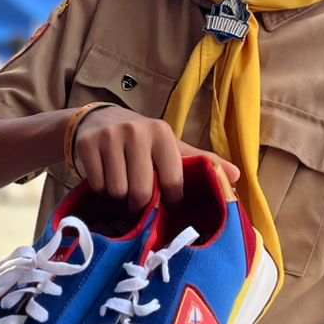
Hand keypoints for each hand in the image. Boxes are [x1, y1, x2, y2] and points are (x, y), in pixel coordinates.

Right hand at [71, 106, 239, 207]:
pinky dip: (101, 188)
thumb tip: (237, 175)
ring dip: (120, 196)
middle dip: (141, 203)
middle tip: (139, 198)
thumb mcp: (170, 146)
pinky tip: (105, 175)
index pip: (172, 181)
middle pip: (142, 192)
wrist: (97, 120)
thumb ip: (200, 161)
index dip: (170, 198)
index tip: (167, 199)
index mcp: (162, 132)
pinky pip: (98, 185)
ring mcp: (109, 137)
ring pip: (118, 191)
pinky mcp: (87, 145)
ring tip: (122, 183)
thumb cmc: (141, 140)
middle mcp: (136, 132)